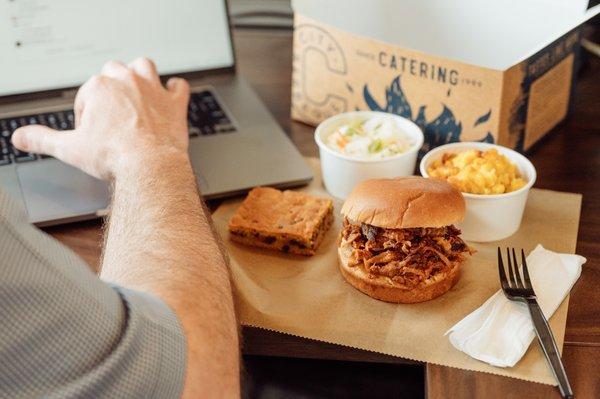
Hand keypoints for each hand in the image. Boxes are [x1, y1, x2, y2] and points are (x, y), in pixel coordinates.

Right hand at [11, 58, 189, 179]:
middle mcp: (127, 81)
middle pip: (113, 73)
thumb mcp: (70, 149)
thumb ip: (43, 140)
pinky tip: (171, 95)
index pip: (88, 94)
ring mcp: (153, 90)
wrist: (149, 166)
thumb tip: (22, 138)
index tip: (92, 132)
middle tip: (111, 114)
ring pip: (144, 67)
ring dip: (140, 76)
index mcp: (100, 87)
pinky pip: (179, 86)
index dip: (88, 114)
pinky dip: (175, 89)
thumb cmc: (114, 156)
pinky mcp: (175, 103)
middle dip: (110, 89)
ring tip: (136, 94)